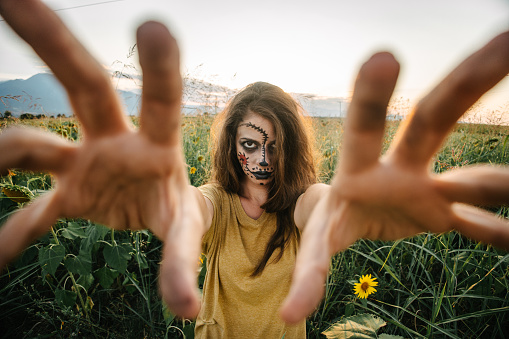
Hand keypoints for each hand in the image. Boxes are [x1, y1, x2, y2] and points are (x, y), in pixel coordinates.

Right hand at [0, 0, 202, 317]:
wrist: (159, 207)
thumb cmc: (178, 203)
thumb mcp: (186, 224)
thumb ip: (183, 259)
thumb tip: (186, 313)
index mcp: (157, 141)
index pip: (162, 99)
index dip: (159, 67)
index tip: (152, 25)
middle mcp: (113, 140)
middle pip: (85, 85)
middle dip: (55, 44)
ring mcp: (84, 164)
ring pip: (38, 145)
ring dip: (10, 149)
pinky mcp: (67, 195)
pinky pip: (32, 215)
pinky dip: (12, 235)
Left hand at [280, 32, 508, 322]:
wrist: (355, 213)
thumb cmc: (332, 216)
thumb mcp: (318, 238)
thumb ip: (308, 272)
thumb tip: (287, 317)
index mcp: (358, 164)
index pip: (363, 125)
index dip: (371, 95)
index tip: (383, 56)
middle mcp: (400, 168)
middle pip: (432, 120)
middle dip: (465, 82)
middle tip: (506, 41)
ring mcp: (429, 191)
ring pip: (474, 180)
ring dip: (502, 180)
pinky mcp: (444, 217)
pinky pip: (480, 226)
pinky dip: (501, 234)